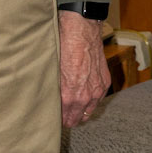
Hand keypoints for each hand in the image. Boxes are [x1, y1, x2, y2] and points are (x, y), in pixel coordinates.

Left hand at [58, 11, 110, 128]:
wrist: (81, 32)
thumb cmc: (63, 48)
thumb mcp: (52, 72)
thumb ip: (52, 89)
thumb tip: (47, 99)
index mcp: (69, 96)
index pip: (64, 118)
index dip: (59, 120)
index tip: (54, 120)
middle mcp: (85, 96)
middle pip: (77, 119)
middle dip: (70, 119)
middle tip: (63, 118)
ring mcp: (97, 90)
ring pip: (89, 111)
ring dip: (81, 112)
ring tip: (73, 112)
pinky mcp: (104, 82)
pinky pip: (98, 100)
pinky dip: (91, 102)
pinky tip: (84, 100)